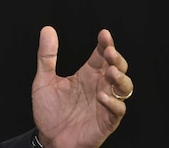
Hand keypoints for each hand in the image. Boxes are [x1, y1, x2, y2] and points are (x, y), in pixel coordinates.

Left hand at [31, 27, 132, 147]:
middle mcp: (99, 86)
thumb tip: (47, 30)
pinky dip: (113, 102)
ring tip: (110, 72)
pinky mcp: (107, 121)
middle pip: (118, 67)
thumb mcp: (44, 80)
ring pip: (124, 87)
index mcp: (87, 75)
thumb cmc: (49, 112)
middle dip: (117, 59)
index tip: (104, 35)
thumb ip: (46, 56)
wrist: (49, 140)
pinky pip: (117, 110)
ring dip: (120, 78)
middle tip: (110, 52)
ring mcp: (105, 103)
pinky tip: (102, 96)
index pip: (101, 55)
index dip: (105, 44)